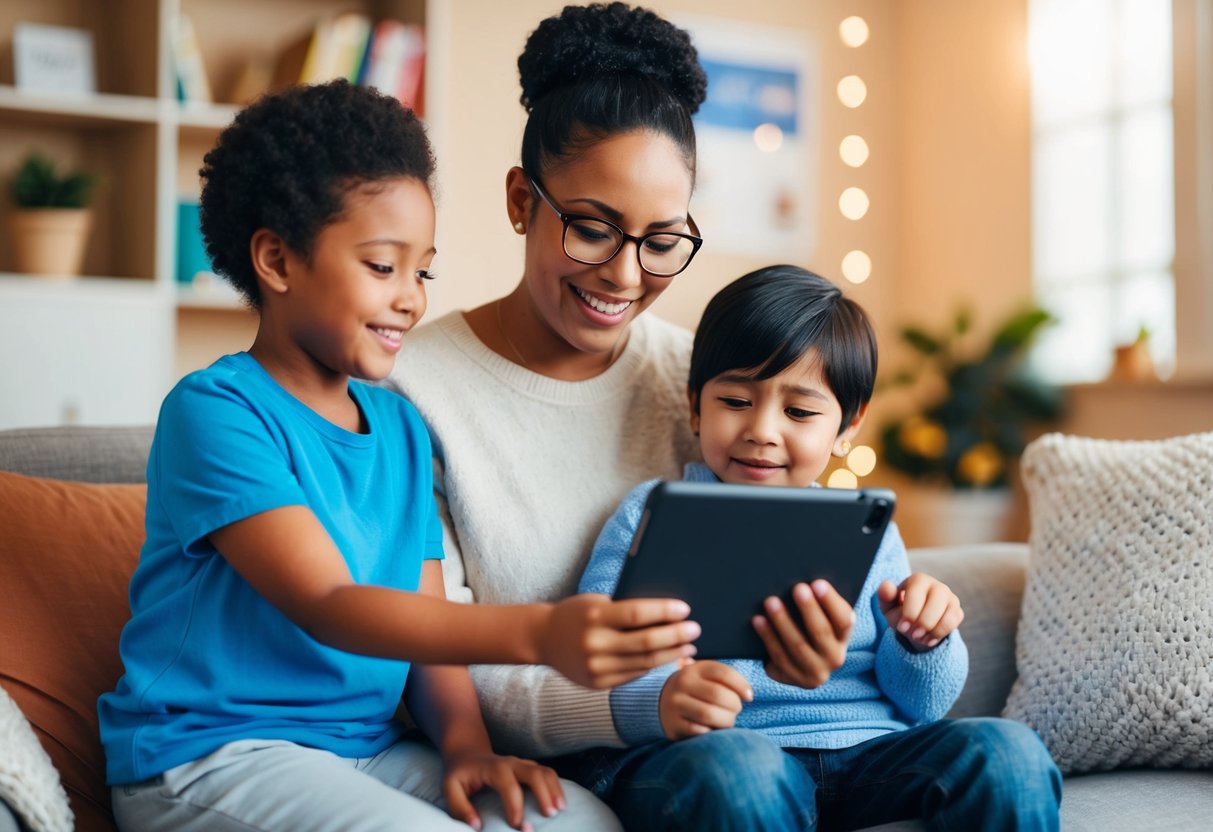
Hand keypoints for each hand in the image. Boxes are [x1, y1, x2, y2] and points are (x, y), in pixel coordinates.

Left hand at [443, 749, 565, 831]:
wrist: (467, 752)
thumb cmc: (459, 774)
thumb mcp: (450, 788)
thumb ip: (460, 808)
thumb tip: (477, 826)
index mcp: (493, 768)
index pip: (508, 784)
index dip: (514, 804)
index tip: (516, 824)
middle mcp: (511, 763)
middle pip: (533, 772)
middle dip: (544, 792)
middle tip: (550, 814)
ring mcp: (522, 764)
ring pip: (545, 771)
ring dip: (555, 789)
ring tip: (561, 809)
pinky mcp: (528, 768)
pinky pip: (547, 774)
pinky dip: (556, 787)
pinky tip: (560, 802)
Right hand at [537, 594, 699, 688]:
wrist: (544, 638)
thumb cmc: (577, 613)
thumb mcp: (597, 602)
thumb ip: (625, 610)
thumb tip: (668, 614)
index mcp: (594, 617)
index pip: (636, 614)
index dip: (664, 611)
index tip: (685, 608)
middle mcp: (594, 644)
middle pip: (645, 642)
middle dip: (675, 635)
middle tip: (695, 628)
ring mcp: (596, 667)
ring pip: (644, 662)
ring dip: (672, 654)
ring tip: (689, 645)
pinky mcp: (599, 683)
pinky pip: (634, 675)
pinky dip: (655, 666)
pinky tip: (670, 658)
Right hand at [659, 659, 752, 738]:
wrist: (660, 702)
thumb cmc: (695, 689)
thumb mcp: (707, 676)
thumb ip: (728, 679)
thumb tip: (748, 694)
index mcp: (695, 669)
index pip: (723, 673)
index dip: (742, 686)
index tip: (749, 697)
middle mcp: (683, 683)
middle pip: (718, 695)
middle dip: (734, 706)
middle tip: (735, 711)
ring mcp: (676, 704)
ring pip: (708, 714)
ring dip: (726, 721)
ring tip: (727, 720)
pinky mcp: (673, 724)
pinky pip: (699, 731)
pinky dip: (711, 732)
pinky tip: (712, 729)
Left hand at [753, 580, 852, 688]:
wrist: (799, 660)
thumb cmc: (806, 623)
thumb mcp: (819, 614)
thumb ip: (817, 599)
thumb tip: (801, 571)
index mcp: (844, 637)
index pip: (844, 620)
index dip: (831, 602)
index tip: (817, 583)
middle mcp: (835, 658)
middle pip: (820, 632)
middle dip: (808, 609)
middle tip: (796, 588)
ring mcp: (814, 673)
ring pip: (797, 646)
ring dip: (783, 622)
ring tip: (770, 601)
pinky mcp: (793, 679)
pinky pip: (778, 657)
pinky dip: (767, 637)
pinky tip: (757, 620)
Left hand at [878, 573, 963, 650]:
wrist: (913, 624)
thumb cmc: (900, 611)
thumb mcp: (888, 606)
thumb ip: (885, 595)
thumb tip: (886, 586)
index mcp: (918, 579)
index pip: (917, 592)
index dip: (910, 612)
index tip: (902, 628)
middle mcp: (937, 586)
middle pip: (935, 603)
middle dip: (923, 623)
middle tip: (912, 635)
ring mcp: (950, 598)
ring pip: (948, 615)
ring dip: (932, 631)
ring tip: (919, 638)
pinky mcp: (957, 612)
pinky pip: (953, 624)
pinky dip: (939, 634)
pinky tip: (928, 639)